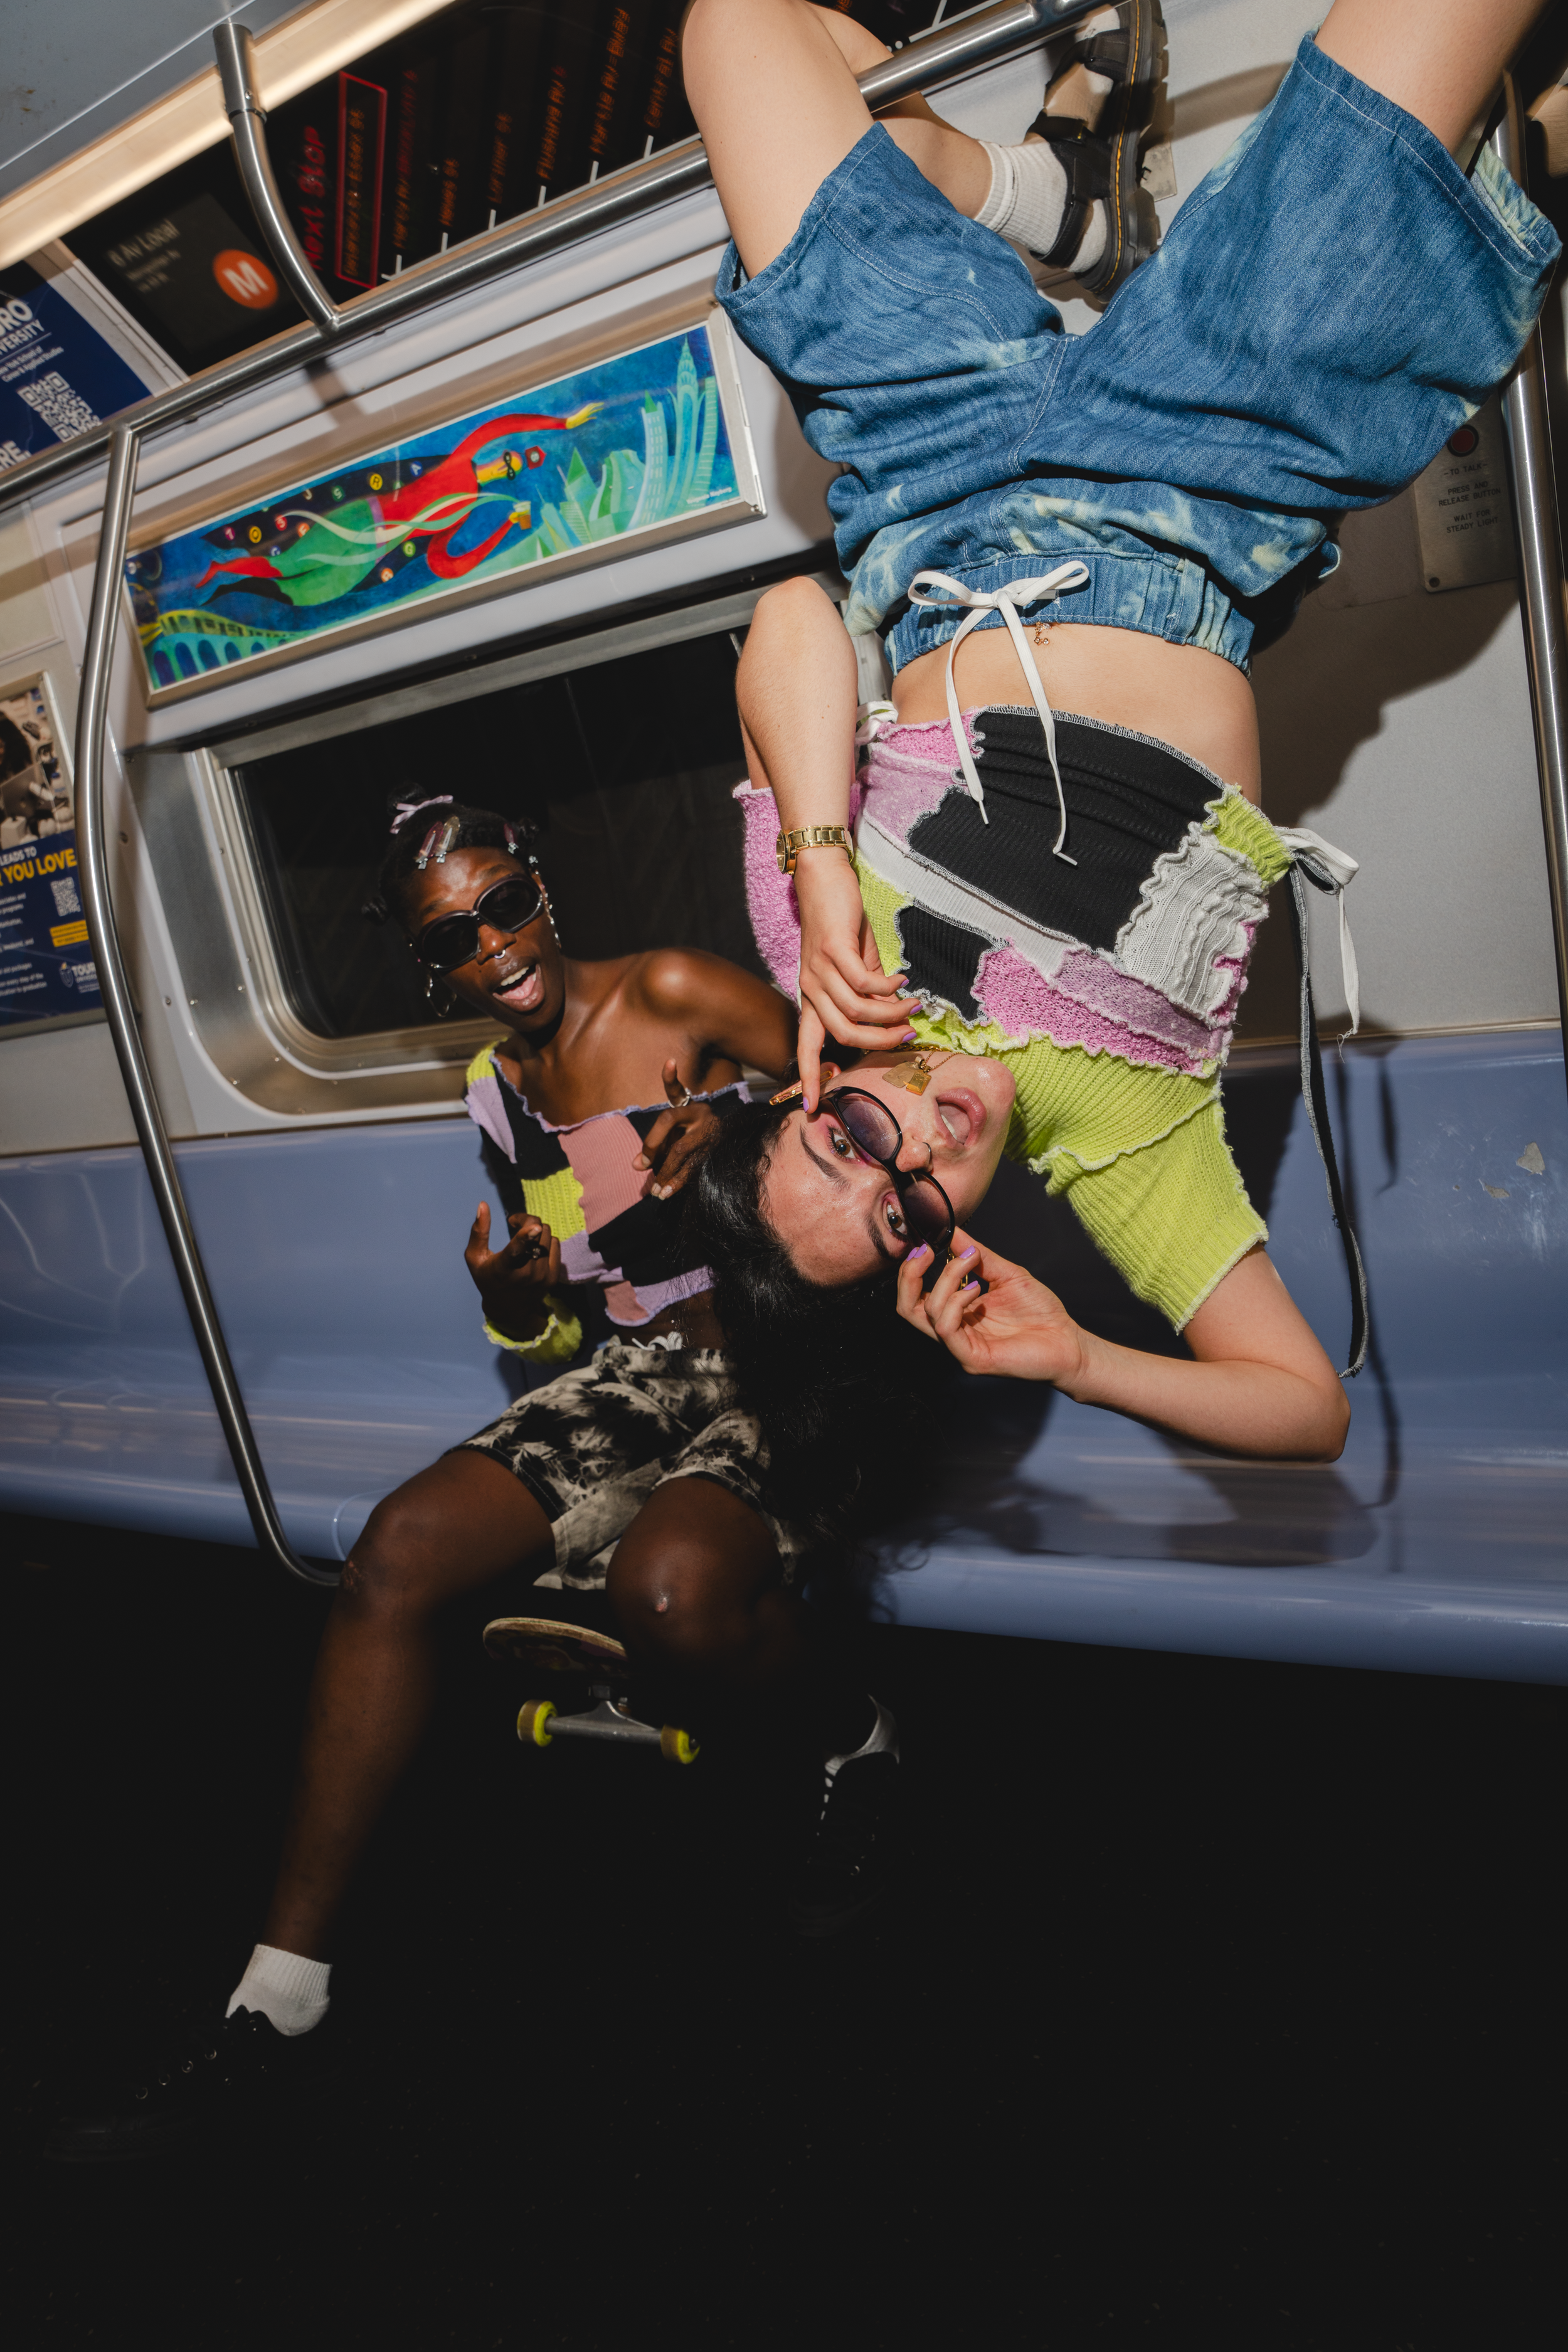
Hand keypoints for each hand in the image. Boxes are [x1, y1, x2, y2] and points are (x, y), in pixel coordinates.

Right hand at [465, 1203, 562, 1340]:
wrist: (509, 1309)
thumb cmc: (487, 1278)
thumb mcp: (475, 1258)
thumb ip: (478, 1232)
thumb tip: (483, 1205)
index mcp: (503, 1269)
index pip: (516, 1251)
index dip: (525, 1237)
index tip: (534, 1227)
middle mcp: (526, 1274)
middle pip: (537, 1232)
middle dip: (526, 1222)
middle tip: (515, 1224)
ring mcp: (542, 1276)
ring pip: (547, 1235)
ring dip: (536, 1231)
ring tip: (525, 1239)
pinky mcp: (553, 1277)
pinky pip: (556, 1244)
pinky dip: (545, 1241)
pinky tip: (534, 1249)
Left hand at [632, 1059, 719, 1197]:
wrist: (716, 1124)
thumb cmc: (687, 1126)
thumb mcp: (672, 1128)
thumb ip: (654, 1144)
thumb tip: (637, 1165)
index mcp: (692, 1110)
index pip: (667, 1120)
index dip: (652, 1141)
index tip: (643, 1162)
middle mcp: (706, 1122)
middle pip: (681, 1148)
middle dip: (665, 1169)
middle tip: (654, 1187)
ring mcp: (716, 1140)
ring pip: (693, 1163)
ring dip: (675, 1181)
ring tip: (662, 1194)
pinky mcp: (719, 1154)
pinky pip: (699, 1171)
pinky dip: (684, 1181)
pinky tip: (673, 1190)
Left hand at [794, 852, 911, 1109]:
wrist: (823, 880)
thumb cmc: (842, 926)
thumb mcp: (854, 968)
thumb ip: (868, 996)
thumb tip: (893, 1019)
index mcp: (811, 999)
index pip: (804, 1047)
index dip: (808, 1079)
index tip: (810, 1109)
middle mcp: (810, 989)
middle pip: (844, 1036)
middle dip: (880, 1042)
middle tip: (908, 1033)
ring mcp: (819, 970)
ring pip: (857, 1013)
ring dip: (891, 1014)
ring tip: (913, 1006)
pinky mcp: (833, 950)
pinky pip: (865, 983)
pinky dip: (888, 987)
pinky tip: (901, 980)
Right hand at [895, 1228, 1089, 1388]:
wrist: (1069, 1342)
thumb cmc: (1041, 1312)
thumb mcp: (1007, 1274)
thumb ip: (978, 1256)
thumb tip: (954, 1232)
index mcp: (956, 1313)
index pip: (916, 1295)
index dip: (912, 1268)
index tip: (925, 1243)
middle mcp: (952, 1331)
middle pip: (907, 1307)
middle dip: (910, 1274)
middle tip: (926, 1251)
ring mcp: (960, 1347)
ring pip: (927, 1313)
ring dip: (946, 1280)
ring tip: (971, 1265)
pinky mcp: (972, 1358)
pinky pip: (947, 1329)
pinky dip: (957, 1302)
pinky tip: (977, 1289)